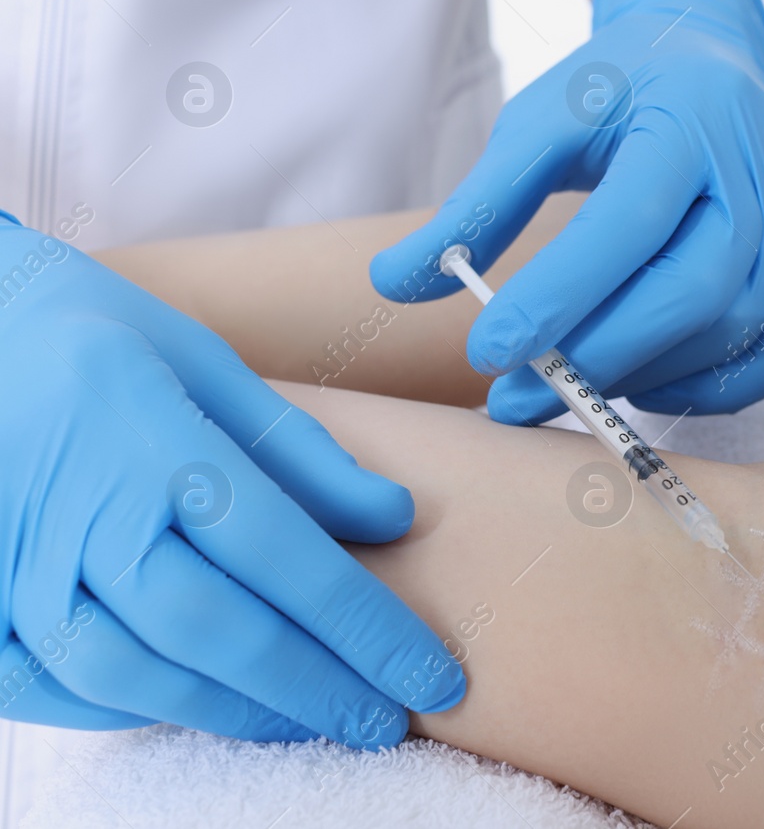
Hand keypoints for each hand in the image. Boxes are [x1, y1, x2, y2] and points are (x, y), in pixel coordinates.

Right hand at [0, 217, 463, 746]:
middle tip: (386, 721)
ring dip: (233, 709)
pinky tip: (197, 704)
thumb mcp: (204, 360)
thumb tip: (394, 519)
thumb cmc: (94, 336)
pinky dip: (130, 707)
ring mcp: (11, 565)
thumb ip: (297, 448)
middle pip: (216, 630)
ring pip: (134, 674)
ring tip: (309, 720)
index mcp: (151, 439)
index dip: (362, 626)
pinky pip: (52, 687)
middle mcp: (79, 511)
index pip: (282, 555)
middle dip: (313, 687)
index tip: (429, 674)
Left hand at [371, 0, 763, 424]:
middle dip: (602, 354)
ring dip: (650, 374)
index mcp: (690, 116)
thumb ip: (476, 203)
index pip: (631, 220)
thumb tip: (392, 284)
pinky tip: (652, 385)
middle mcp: (761, 167)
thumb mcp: (538, 121)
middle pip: (698, 289)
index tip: (488, 350)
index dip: (562, 294)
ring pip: (740, 326)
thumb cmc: (618, 89)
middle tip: (518, 396)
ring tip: (571, 384)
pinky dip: (725, 386)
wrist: (704, 50)